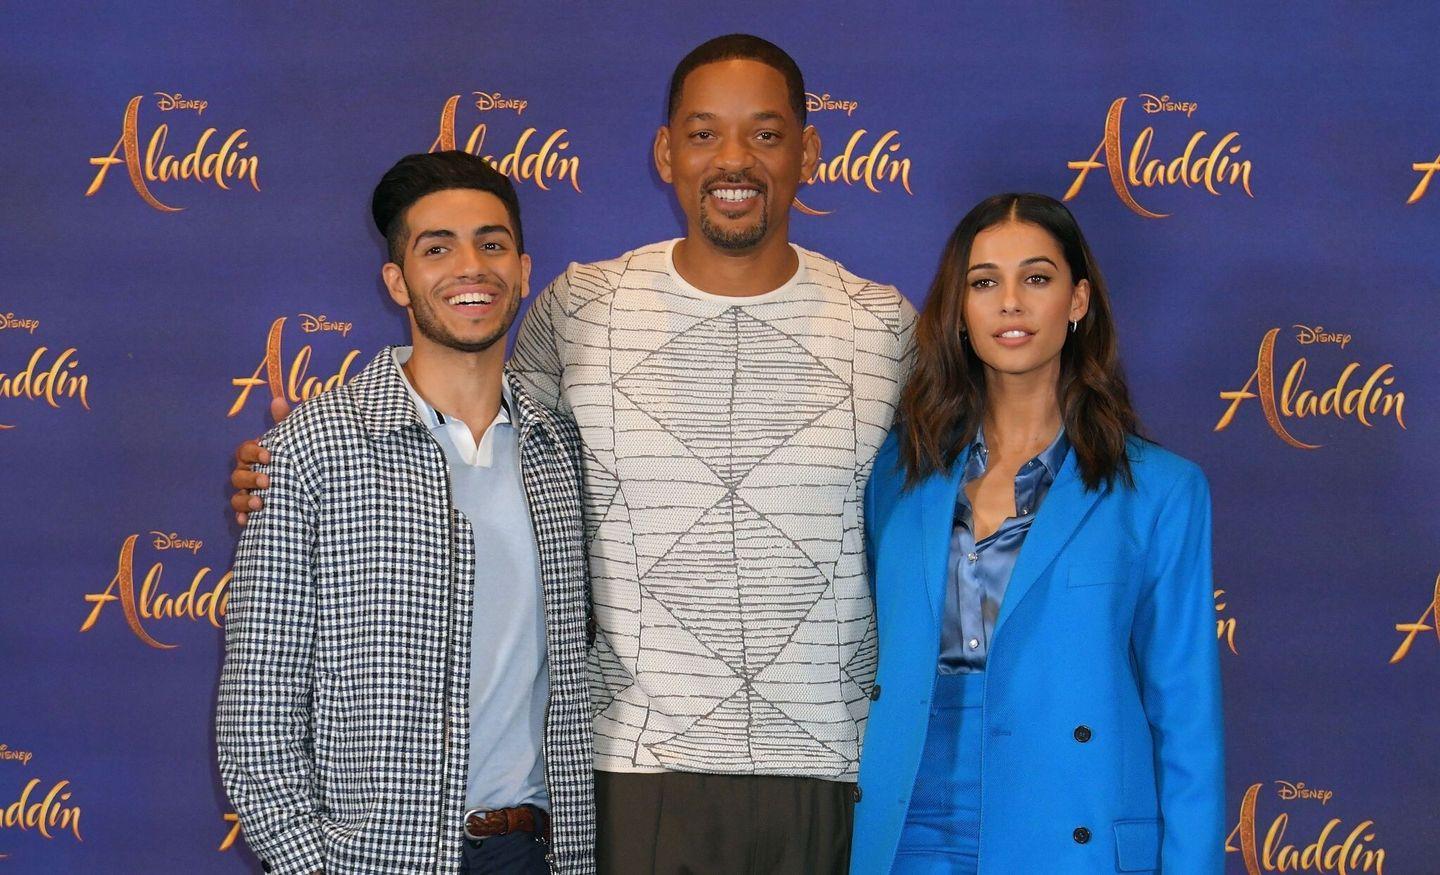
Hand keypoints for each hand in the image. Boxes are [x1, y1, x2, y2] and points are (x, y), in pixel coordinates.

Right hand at [230, 397, 290, 524]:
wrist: (307, 487)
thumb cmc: (294, 459)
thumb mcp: (293, 441)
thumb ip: (284, 422)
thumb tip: (278, 399)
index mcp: (254, 457)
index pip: (244, 451)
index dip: (253, 452)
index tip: (269, 455)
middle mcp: (247, 475)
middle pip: (238, 475)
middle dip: (251, 478)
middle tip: (268, 481)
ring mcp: (247, 494)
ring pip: (236, 497)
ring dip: (246, 500)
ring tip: (261, 503)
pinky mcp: (252, 513)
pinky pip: (240, 517)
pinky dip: (242, 519)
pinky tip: (247, 522)